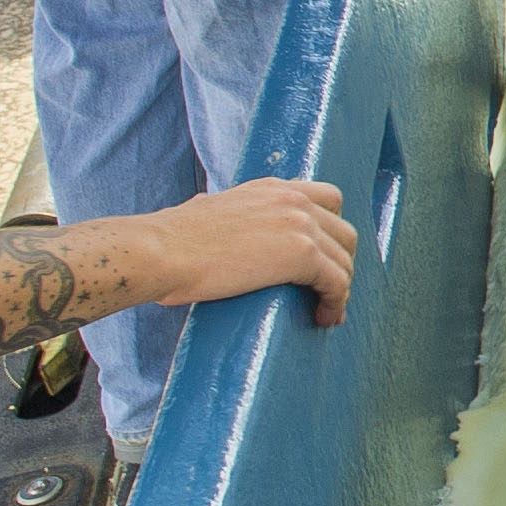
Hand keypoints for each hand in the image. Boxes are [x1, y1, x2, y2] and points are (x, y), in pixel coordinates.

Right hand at [145, 177, 357, 329]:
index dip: (332, 231)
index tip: (324, 257)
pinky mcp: (302, 254)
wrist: (161, 251)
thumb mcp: (207, 208)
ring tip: (326, 311)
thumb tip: (206, 208)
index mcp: (272, 188)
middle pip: (344, 232)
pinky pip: (337, 282)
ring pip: (344, 260)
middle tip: (326, 290)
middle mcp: (293, 200)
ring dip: (340, 288)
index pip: (328, 199)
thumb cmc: (171, 240)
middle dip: (340, 263)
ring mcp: (301, 224)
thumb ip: (224, 209)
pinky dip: (335, 302)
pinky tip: (324, 317)